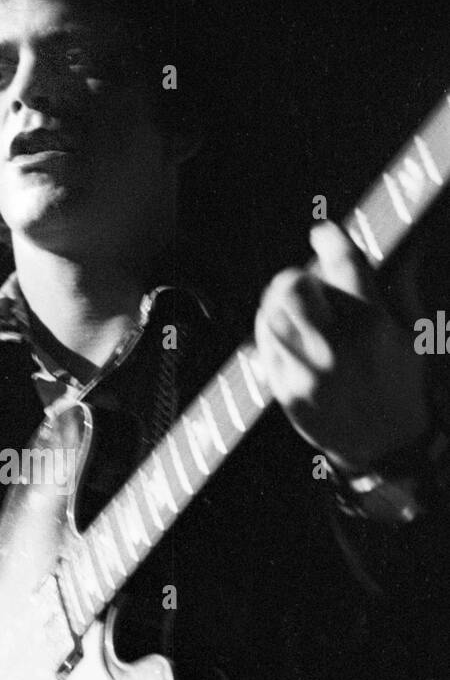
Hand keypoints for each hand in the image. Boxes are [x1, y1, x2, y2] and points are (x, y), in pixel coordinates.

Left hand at [255, 221, 429, 471]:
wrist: (385, 445)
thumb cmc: (401, 384)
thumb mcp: (414, 335)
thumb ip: (402, 287)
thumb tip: (408, 246)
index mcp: (373, 326)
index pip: (343, 263)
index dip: (328, 238)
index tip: (322, 234)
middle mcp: (337, 346)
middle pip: (294, 286)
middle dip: (295, 277)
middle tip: (302, 281)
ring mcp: (308, 371)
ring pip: (271, 315)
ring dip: (277, 304)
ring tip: (292, 309)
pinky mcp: (287, 391)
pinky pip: (264, 348)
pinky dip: (270, 333)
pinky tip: (285, 334)